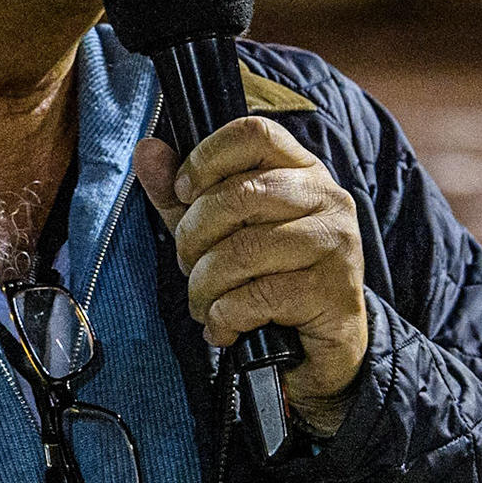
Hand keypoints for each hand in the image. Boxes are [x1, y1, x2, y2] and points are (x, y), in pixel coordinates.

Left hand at [133, 116, 368, 434]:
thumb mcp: (219, 232)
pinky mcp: (332, 291)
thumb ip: (182, 194)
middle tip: (188, 265)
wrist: (321, 349)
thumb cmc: (267, 279)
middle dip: (193, 237)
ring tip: (204, 304)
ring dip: (205, 286)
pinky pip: (256, 297)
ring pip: (242, 251)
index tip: (183, 194)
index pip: (253, 133)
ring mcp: (334, 242)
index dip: (205, 158)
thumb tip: (147, 150)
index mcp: (300, 169)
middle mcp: (326, 197)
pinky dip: (225, 318)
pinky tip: (226, 328)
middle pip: (238, 195)